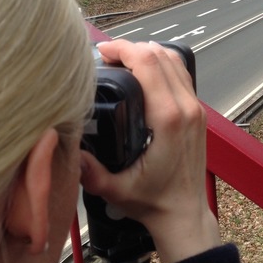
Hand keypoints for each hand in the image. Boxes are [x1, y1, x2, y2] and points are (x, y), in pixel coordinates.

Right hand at [80, 40, 220, 262]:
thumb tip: (65, 148)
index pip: (148, 64)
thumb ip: (91, 172)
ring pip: (174, 60)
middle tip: (107, 56)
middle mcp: (186, 108)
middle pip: (161, 55)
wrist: (185, 214)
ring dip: (148, 53)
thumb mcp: (116, 190)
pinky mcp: (197, 112)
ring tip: (123, 60)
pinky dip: (163, 64)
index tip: (103, 52)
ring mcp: (195, 108)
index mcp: (168, 119)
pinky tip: (144, 71)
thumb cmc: (155, 202)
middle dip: (132, 47)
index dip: (124, 49)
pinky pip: (182, 74)